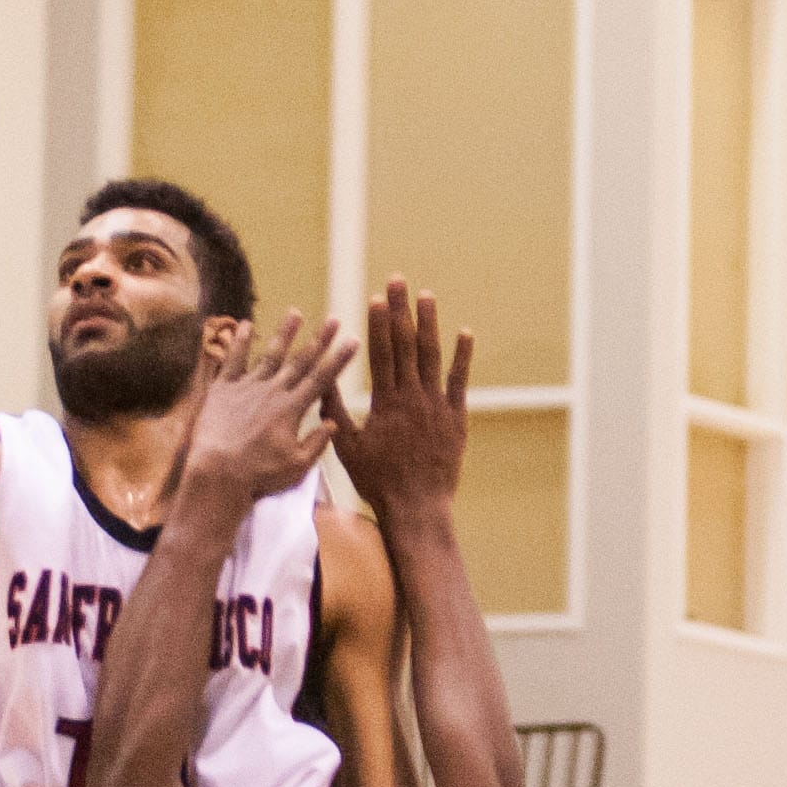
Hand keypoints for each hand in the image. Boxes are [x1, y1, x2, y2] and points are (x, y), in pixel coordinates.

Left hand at [185, 312, 357, 501]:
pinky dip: (239, 342)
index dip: (339, 359)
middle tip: (333, 319)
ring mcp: (246, 388)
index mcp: (292, 409)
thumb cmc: (258, 474)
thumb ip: (316, 443)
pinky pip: (232, 361)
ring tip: (295, 312)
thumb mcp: (297, 466)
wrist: (217, 472)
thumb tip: (331, 422)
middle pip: (300, 361)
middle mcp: (272, 392)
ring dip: (284, 333)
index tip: (353, 341)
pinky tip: (245, 324)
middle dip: (320, 340)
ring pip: (270, 355)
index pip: (322, 379)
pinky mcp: (222, 390)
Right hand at [322, 278, 471, 521]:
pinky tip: (464, 333)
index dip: (379, 323)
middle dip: (401, 310)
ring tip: (426, 296)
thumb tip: (323, 382)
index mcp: (386, 403)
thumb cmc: (377, 480)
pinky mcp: (456, 418)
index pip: (381, 353)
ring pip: (433, 356)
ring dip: (429, 324)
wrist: (417, 506)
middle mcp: (413, 398)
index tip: (375, 297)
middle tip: (398, 280)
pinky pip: (459, 381)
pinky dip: (462, 357)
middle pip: (406, 345)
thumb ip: (335, 412)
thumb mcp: (346, 447)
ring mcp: (437, 406)